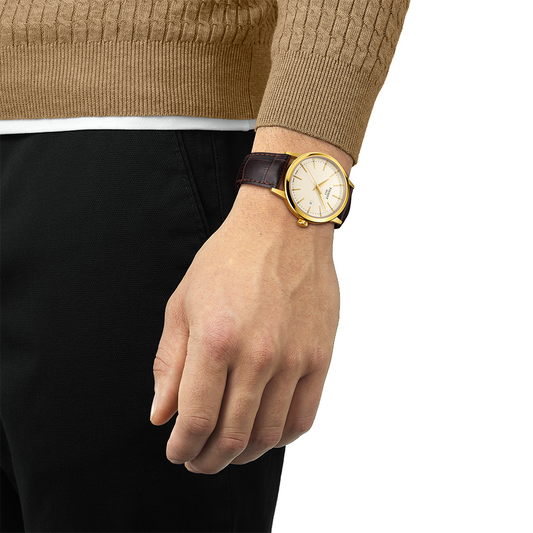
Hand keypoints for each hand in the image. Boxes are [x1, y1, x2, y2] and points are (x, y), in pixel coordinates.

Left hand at [150, 185, 339, 474]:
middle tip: (197, 461)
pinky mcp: (320, 357)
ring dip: (242, 455)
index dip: (182, 446)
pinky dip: (281, 438)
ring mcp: (295, 358)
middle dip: (207, 460)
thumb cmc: (228, 260)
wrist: (284, 228)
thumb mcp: (183, 303)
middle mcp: (258, 355)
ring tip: (227, 451)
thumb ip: (171, 363)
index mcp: (216, 339)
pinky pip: (303, 417)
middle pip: (232, 435)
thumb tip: (161, 416)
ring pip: (268, 435)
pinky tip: (265, 433)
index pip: (196, 419)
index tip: (175, 451)